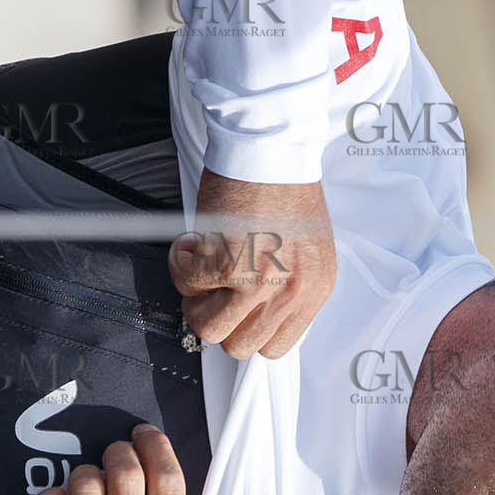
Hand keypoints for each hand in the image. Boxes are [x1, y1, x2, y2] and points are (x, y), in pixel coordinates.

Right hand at [168, 171, 336, 359]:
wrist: (271, 148)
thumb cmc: (285, 188)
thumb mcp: (306, 251)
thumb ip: (289, 288)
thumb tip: (256, 315)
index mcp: (314, 291)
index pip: (276, 346)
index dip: (248, 330)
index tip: (236, 313)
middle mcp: (290, 292)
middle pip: (240, 346)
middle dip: (219, 319)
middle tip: (212, 291)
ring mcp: (257, 282)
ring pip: (208, 327)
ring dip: (196, 302)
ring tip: (201, 271)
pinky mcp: (224, 263)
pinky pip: (186, 286)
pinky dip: (180, 266)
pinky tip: (192, 243)